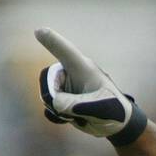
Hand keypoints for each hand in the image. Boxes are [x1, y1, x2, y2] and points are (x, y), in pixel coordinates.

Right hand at [36, 27, 146, 143]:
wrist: (117, 123)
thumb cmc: (114, 109)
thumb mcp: (99, 108)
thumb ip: (76, 104)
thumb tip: (55, 102)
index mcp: (83, 68)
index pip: (65, 51)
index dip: (51, 40)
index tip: (38, 32)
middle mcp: (72, 73)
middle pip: (48, 80)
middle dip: (55, 96)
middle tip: (76, 109)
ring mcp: (66, 86)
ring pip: (48, 95)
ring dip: (59, 109)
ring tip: (81, 113)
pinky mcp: (64, 98)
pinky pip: (50, 105)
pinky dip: (58, 115)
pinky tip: (74, 118)